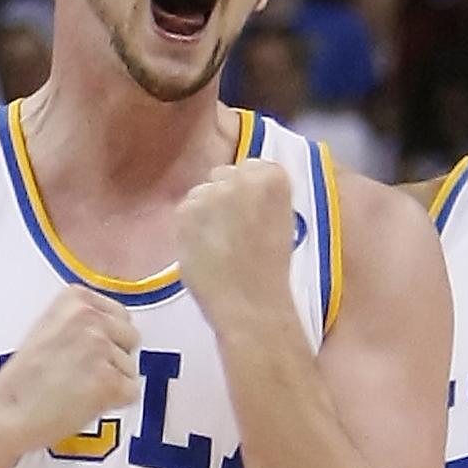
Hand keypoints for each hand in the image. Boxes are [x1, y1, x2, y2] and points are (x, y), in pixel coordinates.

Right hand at [0, 285, 139, 450]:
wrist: (6, 412)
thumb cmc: (24, 378)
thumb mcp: (49, 328)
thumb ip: (82, 322)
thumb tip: (113, 330)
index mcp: (74, 297)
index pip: (119, 314)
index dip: (106, 338)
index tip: (82, 352)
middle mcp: (89, 316)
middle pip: (131, 337)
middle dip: (114, 357)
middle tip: (81, 372)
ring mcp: (99, 347)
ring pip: (131, 367)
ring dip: (110, 381)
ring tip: (75, 387)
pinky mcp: (108, 379)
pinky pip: (131, 392)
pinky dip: (112, 402)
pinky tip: (83, 400)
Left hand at [175, 159, 295, 331]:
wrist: (250, 302)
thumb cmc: (272, 267)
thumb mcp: (282, 220)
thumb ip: (262, 195)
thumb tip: (241, 184)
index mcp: (273, 178)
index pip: (254, 166)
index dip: (251, 187)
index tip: (254, 209)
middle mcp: (239, 178)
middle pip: (224, 173)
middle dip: (227, 193)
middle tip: (234, 225)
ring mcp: (209, 193)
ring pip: (203, 190)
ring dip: (208, 208)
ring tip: (220, 239)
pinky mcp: (185, 211)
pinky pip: (186, 209)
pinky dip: (192, 223)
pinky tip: (205, 245)